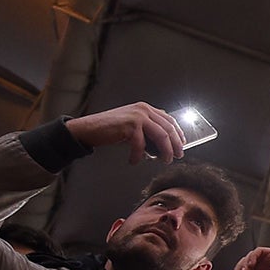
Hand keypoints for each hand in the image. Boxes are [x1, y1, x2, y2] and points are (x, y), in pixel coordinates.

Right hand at [67, 103, 187, 164]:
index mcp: (146, 108)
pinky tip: (134, 161)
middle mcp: (144, 110)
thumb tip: (163, 146)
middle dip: (175, 144)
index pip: (169, 120)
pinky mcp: (130, 125)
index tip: (182, 144)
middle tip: (176, 156)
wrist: (88, 129)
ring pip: (161, 136)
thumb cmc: (109, 129)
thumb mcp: (132, 126)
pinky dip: (139, 155)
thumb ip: (147, 130)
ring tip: (163, 160)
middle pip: (169, 128)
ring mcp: (137, 116)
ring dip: (165, 151)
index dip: (178, 133)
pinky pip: (141, 144)